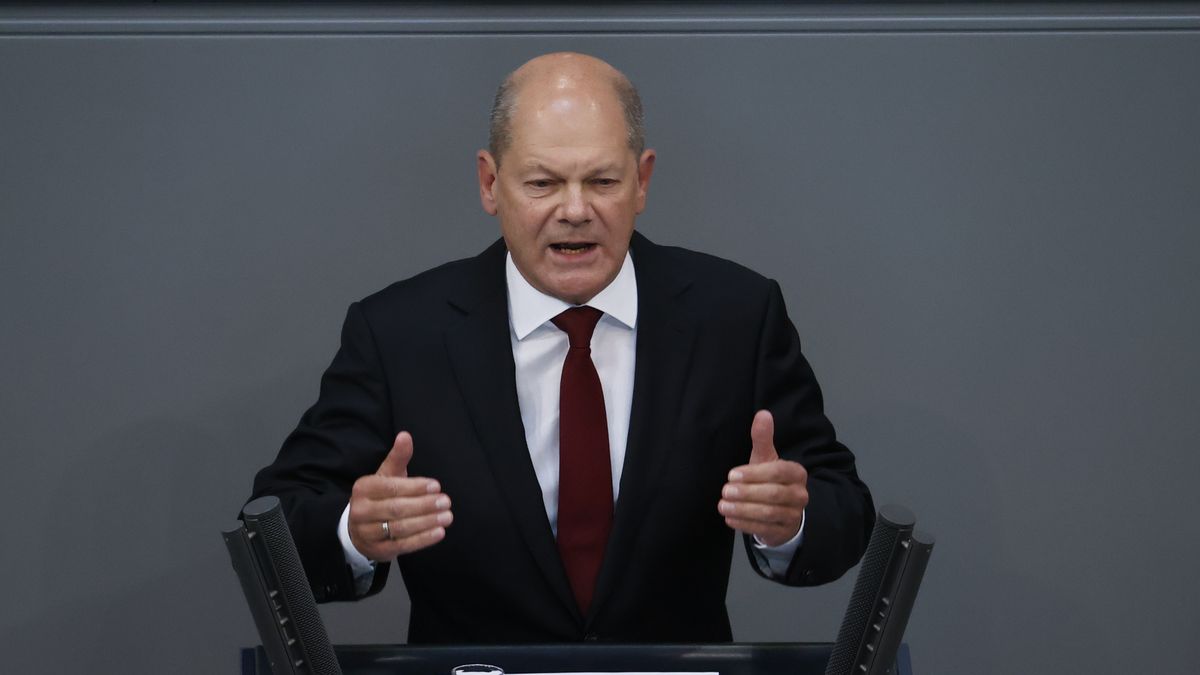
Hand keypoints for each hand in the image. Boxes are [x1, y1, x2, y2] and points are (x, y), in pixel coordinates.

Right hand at [348, 431, 452, 560]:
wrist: (359, 529)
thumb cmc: (379, 497)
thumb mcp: (386, 475)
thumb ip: (398, 457)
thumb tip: (405, 435)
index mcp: (363, 488)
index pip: (392, 487)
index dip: (415, 487)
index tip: (437, 486)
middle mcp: (361, 510)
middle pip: (396, 508)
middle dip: (424, 505)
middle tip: (446, 502)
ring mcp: (367, 532)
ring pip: (400, 528)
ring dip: (426, 523)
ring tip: (447, 517)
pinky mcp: (377, 551)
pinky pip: (402, 545)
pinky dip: (422, 539)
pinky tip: (439, 532)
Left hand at [718, 410, 807, 546]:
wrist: (781, 511)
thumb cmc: (770, 479)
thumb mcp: (766, 458)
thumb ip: (763, 438)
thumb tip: (763, 413)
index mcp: (797, 474)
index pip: (778, 472)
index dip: (754, 474)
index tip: (732, 475)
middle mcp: (800, 495)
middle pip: (773, 494)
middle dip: (746, 493)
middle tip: (724, 491)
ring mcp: (793, 515)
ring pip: (768, 513)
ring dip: (743, 509)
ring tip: (722, 505)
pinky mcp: (783, 532)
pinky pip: (764, 529)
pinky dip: (745, 523)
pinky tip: (729, 518)